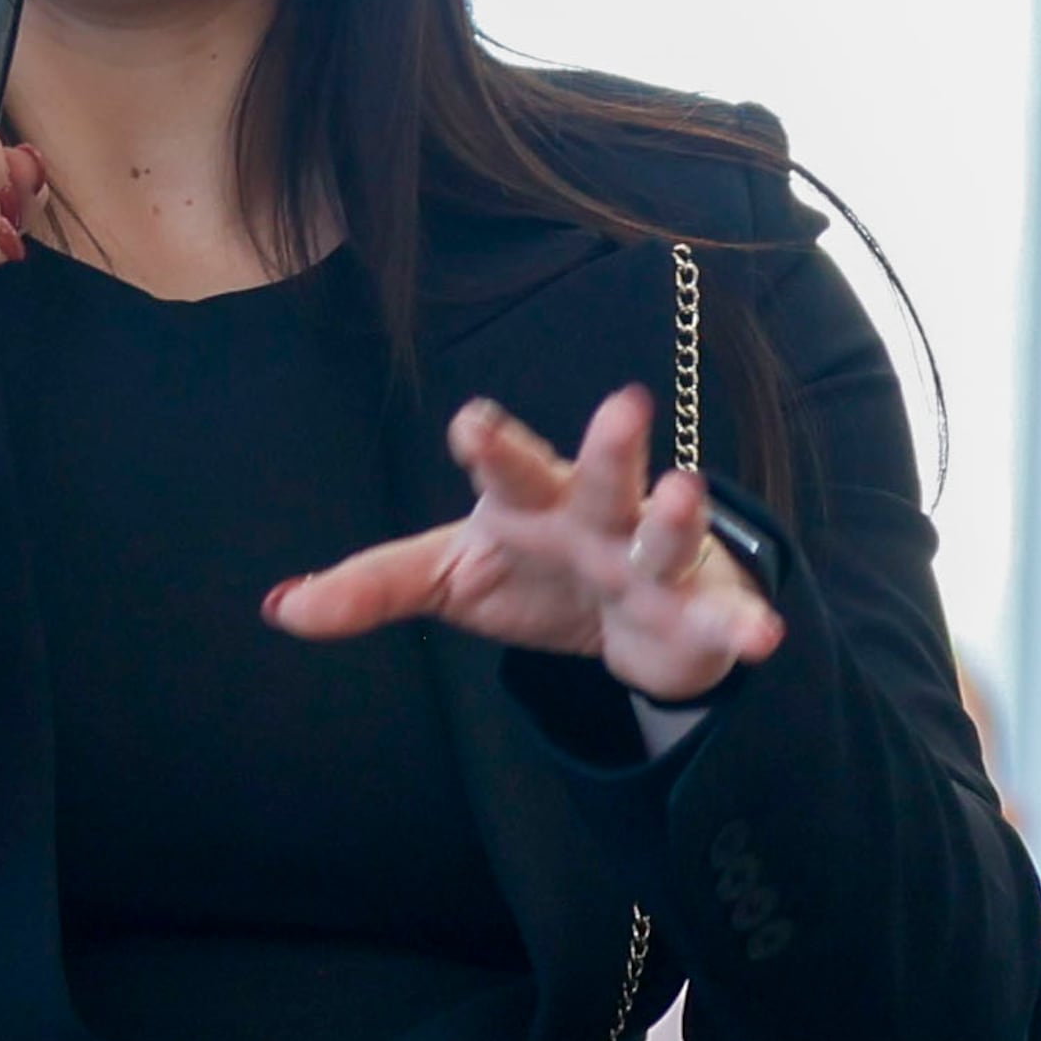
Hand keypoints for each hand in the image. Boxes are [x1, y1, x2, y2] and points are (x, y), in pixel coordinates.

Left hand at [262, 386, 785, 704]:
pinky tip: (762, 637)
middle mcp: (592, 513)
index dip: (489, 444)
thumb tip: (279, 608)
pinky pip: (722, 617)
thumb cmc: (527, 568)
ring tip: (684, 491)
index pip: (503, 465)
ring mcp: (649, 556)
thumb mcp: (446, 575)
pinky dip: (743, 625)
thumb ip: (371, 587)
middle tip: (621, 403)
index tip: (471, 423)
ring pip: (665, 532)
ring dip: (677, 515)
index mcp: (526, 498)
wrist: (620, 615)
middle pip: (597, 473)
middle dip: (607, 442)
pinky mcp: (698, 608)